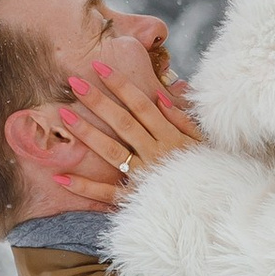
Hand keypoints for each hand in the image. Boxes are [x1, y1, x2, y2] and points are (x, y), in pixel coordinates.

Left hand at [49, 60, 201, 199]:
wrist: (213, 208)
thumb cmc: (207, 170)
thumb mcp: (202, 142)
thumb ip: (182, 120)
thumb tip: (160, 97)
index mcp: (171, 138)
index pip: (142, 105)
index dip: (121, 85)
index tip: (99, 67)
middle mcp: (156, 154)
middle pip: (123, 123)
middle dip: (98, 101)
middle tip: (74, 82)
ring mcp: (145, 177)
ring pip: (113, 152)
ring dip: (88, 134)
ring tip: (65, 116)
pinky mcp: (136, 200)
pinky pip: (107, 195)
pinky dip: (85, 188)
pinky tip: (61, 178)